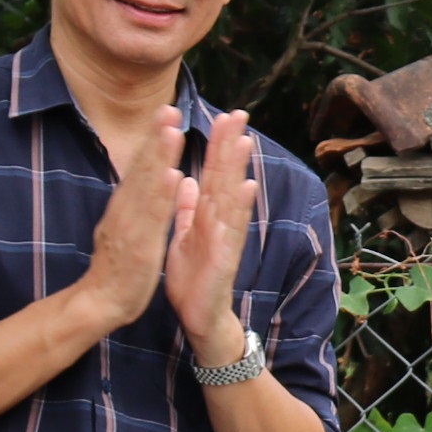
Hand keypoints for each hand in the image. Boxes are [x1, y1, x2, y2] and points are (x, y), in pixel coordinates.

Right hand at [79, 109, 188, 334]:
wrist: (100, 302)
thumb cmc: (118, 267)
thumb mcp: (127, 229)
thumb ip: (135, 206)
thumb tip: (142, 183)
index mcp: (125, 208)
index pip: (140, 168)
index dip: (153, 140)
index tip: (166, 112)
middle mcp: (124, 211)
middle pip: (140, 169)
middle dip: (155, 137)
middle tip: (168, 107)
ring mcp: (129, 226)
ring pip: (145, 187)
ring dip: (159, 157)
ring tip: (172, 130)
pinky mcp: (138, 246)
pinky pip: (151, 218)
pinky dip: (160, 195)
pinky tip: (171, 175)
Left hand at [165, 112, 260, 365]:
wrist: (199, 317)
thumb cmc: (193, 279)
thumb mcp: (184, 236)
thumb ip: (187, 208)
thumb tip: (186, 179)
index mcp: (207, 216)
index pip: (212, 174)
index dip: (217, 146)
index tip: (223, 116)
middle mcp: (220, 223)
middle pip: (226, 178)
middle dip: (231, 146)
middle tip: (239, 114)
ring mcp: (225, 238)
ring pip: (231, 198)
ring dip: (239, 169)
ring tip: (244, 141)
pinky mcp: (225, 257)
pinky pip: (232, 229)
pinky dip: (240, 208)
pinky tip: (247, 188)